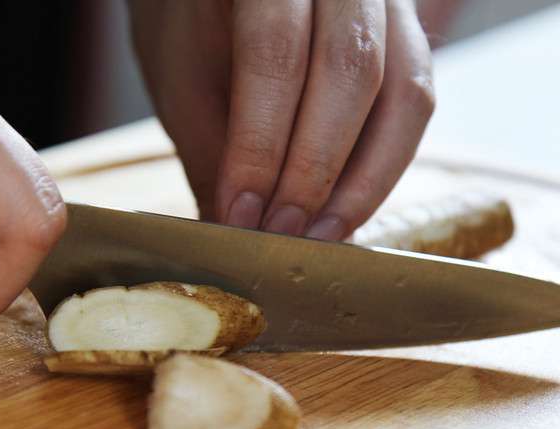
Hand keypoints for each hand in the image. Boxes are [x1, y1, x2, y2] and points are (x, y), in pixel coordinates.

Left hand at [128, 0, 433, 240]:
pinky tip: (344, 208)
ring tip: (319, 235)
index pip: (275, 53)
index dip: (261, 144)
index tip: (241, 214)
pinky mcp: (406, 37)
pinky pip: (414, 104)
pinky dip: (382, 166)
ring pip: (403, 93)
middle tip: (281, 233)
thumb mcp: (183, 83)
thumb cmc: (194, 29)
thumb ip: (213, 155)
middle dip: (315, 169)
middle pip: (351, 71)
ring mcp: (385, 2)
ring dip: (363, 180)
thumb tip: (234, 237)